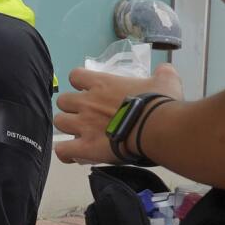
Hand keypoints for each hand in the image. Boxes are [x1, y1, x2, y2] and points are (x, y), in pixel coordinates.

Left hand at [54, 61, 182, 164]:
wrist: (157, 128)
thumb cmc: (159, 104)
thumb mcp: (165, 81)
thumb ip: (162, 74)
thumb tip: (165, 70)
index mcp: (102, 84)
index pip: (75, 76)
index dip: (79, 83)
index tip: (89, 90)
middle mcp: (87, 102)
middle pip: (63, 101)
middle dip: (72, 107)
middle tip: (87, 115)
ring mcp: (83, 125)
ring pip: (59, 122)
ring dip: (68, 127)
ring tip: (81, 134)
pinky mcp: (84, 147)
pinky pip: (62, 150)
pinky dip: (65, 152)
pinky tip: (74, 155)